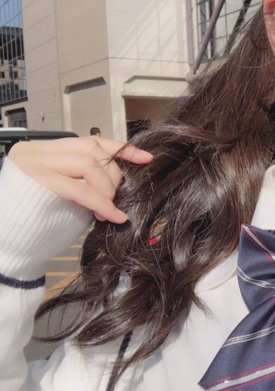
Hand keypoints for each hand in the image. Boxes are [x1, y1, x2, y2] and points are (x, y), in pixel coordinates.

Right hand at [8, 136, 152, 223]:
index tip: (145, 158)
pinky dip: (101, 203)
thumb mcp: (70, 194)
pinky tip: (112, 216)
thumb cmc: (41, 225)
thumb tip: (121, 179)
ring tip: (107, 210)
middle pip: (92, 150)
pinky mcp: (36, 182)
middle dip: (113, 175)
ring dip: (106, 189)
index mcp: (44, 150)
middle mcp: (36, 151)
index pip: (89, 141)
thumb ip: (88, 180)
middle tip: (116, 199)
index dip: (120, 149)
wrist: (12, 249)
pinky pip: (80, 188)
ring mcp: (34, 164)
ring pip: (89, 164)